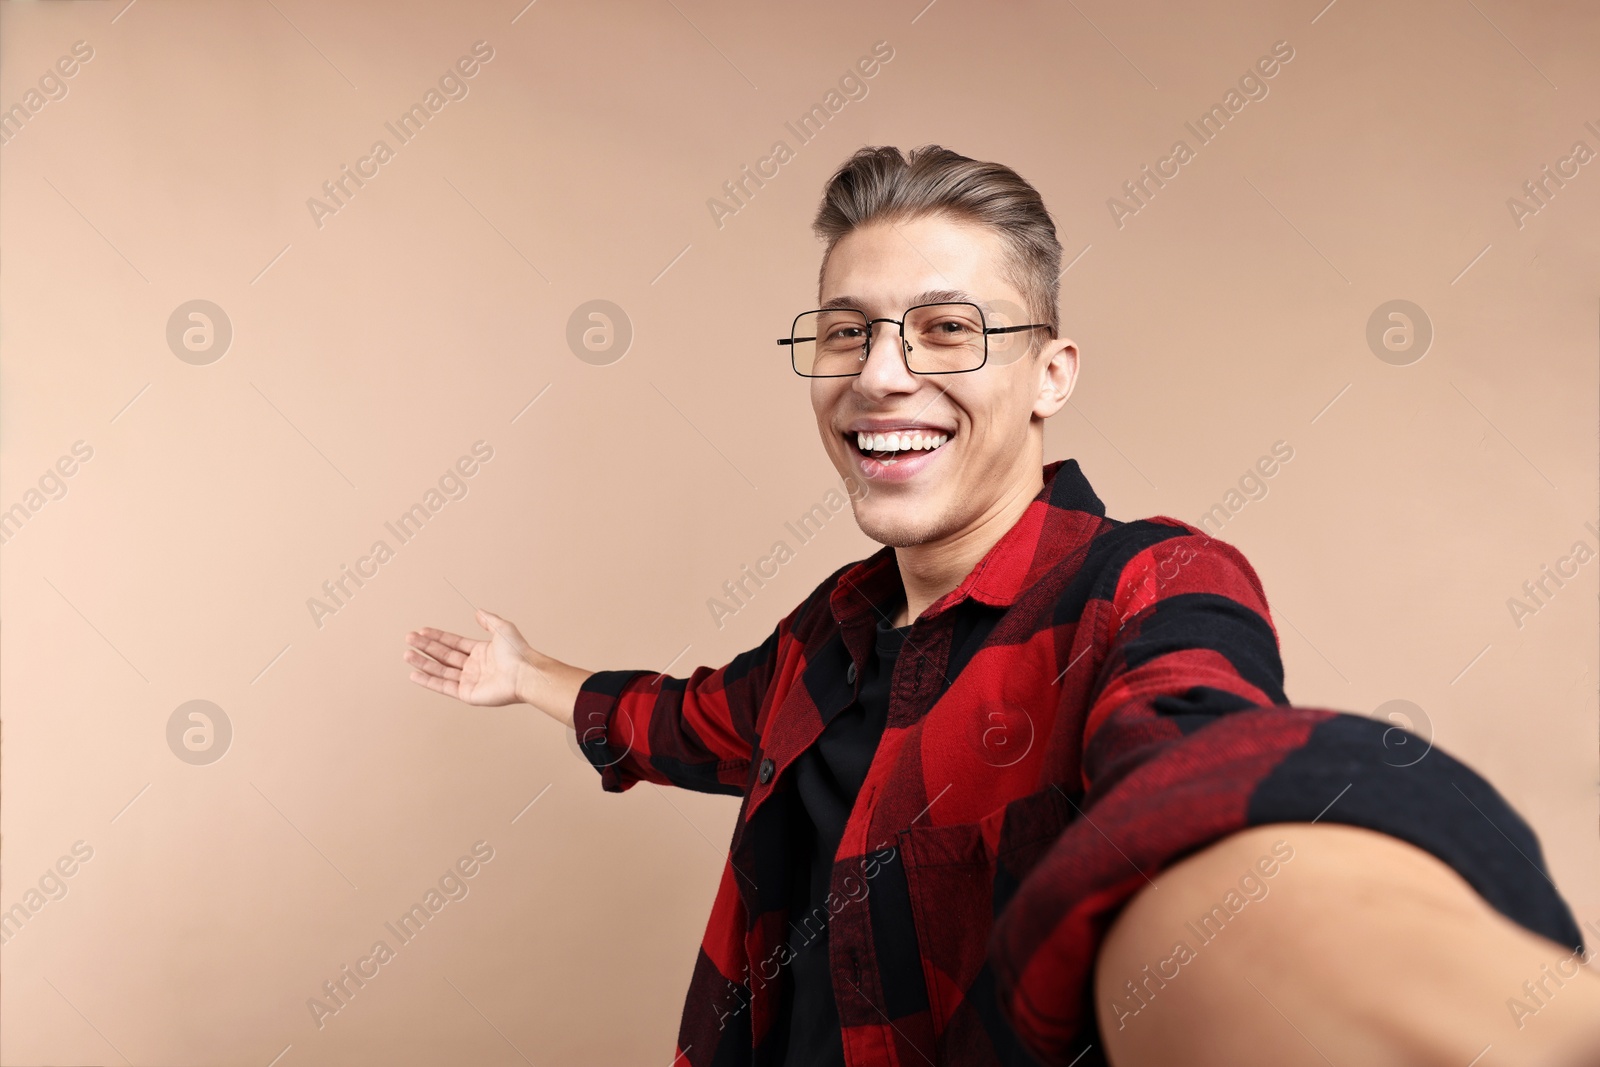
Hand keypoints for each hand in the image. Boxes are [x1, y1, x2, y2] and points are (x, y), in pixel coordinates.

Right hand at [404, 608, 534, 706]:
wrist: (525, 673)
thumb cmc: (518, 653)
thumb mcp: (503, 628)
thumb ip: (488, 620)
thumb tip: (478, 611)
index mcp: (481, 652)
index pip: (453, 643)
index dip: (437, 637)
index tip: (422, 631)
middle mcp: (474, 667)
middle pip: (444, 656)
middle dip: (426, 647)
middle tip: (409, 639)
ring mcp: (470, 681)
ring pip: (440, 671)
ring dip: (423, 662)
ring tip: (407, 654)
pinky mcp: (467, 694)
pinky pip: (444, 686)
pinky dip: (428, 680)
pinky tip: (414, 674)